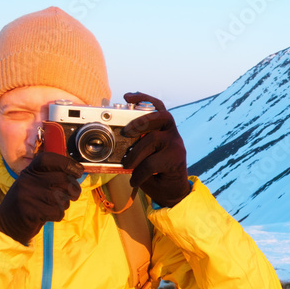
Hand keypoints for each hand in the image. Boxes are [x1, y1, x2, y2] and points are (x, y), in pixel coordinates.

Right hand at [0, 152, 82, 244]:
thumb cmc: (27, 203)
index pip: (49, 159)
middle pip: (63, 179)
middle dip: (73, 189)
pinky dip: (58, 215)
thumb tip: (75, 172)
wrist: (6, 224)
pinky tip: (49, 216)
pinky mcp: (31, 211)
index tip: (78, 171)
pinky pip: (57, 211)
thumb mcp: (34, 184)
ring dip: (64, 204)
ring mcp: (28, 195)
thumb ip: (50, 176)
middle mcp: (27, 180)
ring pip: (62, 197)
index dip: (67, 163)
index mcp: (29, 171)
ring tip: (55, 206)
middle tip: (72, 195)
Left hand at [120, 91, 190, 207]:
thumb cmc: (154, 172)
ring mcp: (176, 145)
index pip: (157, 107)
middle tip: (126, 132)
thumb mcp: (142, 156)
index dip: (143, 98)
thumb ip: (134, 146)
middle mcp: (172, 133)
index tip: (126, 96)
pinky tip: (135, 179)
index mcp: (163, 129)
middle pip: (159, 116)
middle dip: (140, 120)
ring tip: (126, 165)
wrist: (172, 192)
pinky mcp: (176, 159)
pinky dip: (139, 172)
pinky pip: (151, 162)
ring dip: (135, 153)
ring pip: (153, 139)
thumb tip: (113, 144)